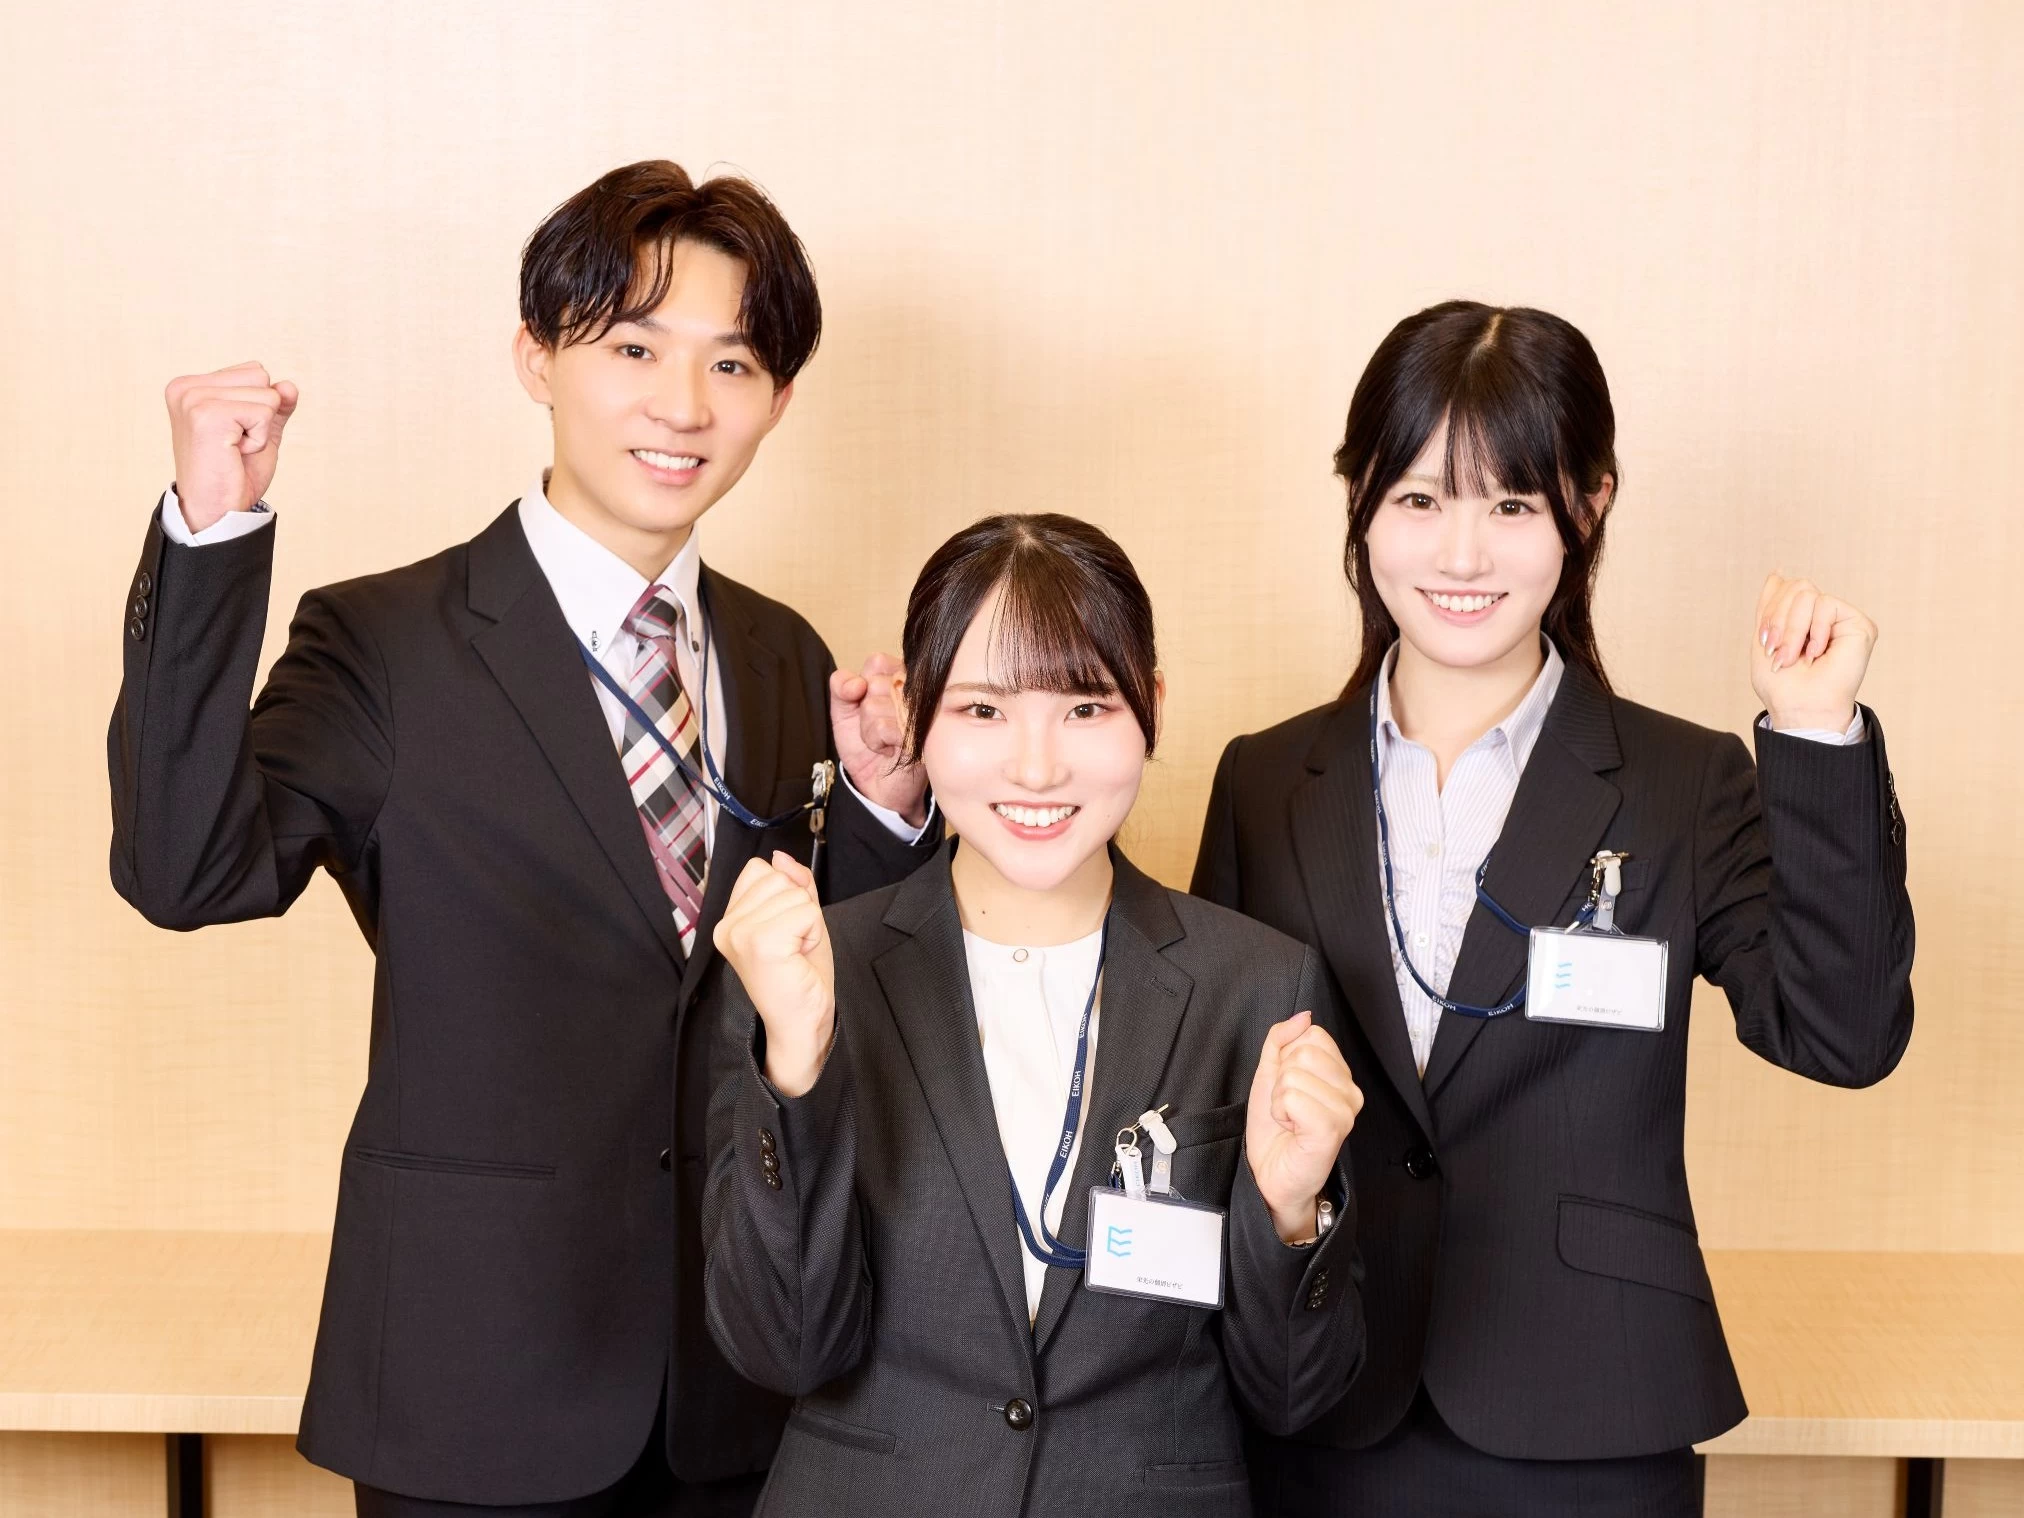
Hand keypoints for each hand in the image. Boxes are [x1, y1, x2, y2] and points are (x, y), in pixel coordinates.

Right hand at [164, 362, 299, 532]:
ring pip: (266, 394)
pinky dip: (259, 439)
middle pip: (261, 377)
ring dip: (260, 429)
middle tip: (234, 444)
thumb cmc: (233, 473)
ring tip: (233, 449)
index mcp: (191, 386)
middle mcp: (186, 387)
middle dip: (260, 416)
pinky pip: (264, 413)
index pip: (254, 371)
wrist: (216, 510)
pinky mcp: (206, 415)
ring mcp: (193, 399)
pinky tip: (234, 453)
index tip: (233, 434)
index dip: (258, 408)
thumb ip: (275, 405)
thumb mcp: (260, 431)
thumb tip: (289, 385)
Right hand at [711, 852, 835, 1096]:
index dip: (785, 894)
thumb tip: (780, 857)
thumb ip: (793, 884)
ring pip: (795, 894)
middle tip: (794, 945)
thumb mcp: (799, 919)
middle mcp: (726, 926)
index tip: (785, 930)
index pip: (760, 870)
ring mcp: (740, 933)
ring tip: (796, 952)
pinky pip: (806, 911)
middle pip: (779, 878)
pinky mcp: (760, 942)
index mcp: (728, 919)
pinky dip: (813, 932)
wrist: (801, 1023)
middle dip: (800, 908)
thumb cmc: (799, 976)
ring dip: (808, 922)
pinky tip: (800, 957)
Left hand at [829, 653, 928, 826]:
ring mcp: (922, 714)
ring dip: (868, 731)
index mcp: (903, 679)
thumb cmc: (866, 746)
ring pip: (874, 706)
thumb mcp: (845, 712)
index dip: (863, 685)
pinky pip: (882, 727)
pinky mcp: (921, 736)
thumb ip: (841, 687)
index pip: (877, 661)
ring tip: (883, 742)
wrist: (877, 786)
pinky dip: (876, 742)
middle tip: (877, 728)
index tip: (868, 704)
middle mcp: (918, 692)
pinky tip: (889, 750)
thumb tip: (855, 682)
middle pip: (875, 682)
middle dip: (864, 711)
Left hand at [1244, 1012, 1362, 1243]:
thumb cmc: (1274, 1129)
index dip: (1288, 1058)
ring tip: (1289, 1119)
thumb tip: (1303, 1016)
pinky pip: (1294, 1098)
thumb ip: (1282, 1040)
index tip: (1288, 1086)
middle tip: (1287, 1106)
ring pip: (1295, 1075)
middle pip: (1304, 1052)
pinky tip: (1292, 1129)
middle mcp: (1350, 1091)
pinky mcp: (1333, 1129)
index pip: (1314, 1035)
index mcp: (1340, 1075)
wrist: (1270, 1174)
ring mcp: (1345, 1111)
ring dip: (1279, 1099)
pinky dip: (1282, 1112)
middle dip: (1281, 1078)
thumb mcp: (1270, 1074)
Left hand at [1752, 574, 1876, 732]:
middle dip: (1778, 620)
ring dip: (1792, 629)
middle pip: (1796, 587)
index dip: (1770, 613)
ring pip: (1807, 594)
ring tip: (1795, 657)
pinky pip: (1826, 603)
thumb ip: (1771, 605)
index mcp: (1802, 618)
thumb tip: (1777, 573)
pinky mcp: (1859, 623)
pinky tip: (1817, 652)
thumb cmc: (1782, 684)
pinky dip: (1814, 630)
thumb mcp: (1765, 637)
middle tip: (1777, 652)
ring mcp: (1841, 619)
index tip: (1765, 643)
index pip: (1784, 589)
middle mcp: (1823, 616)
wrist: (1800, 707)